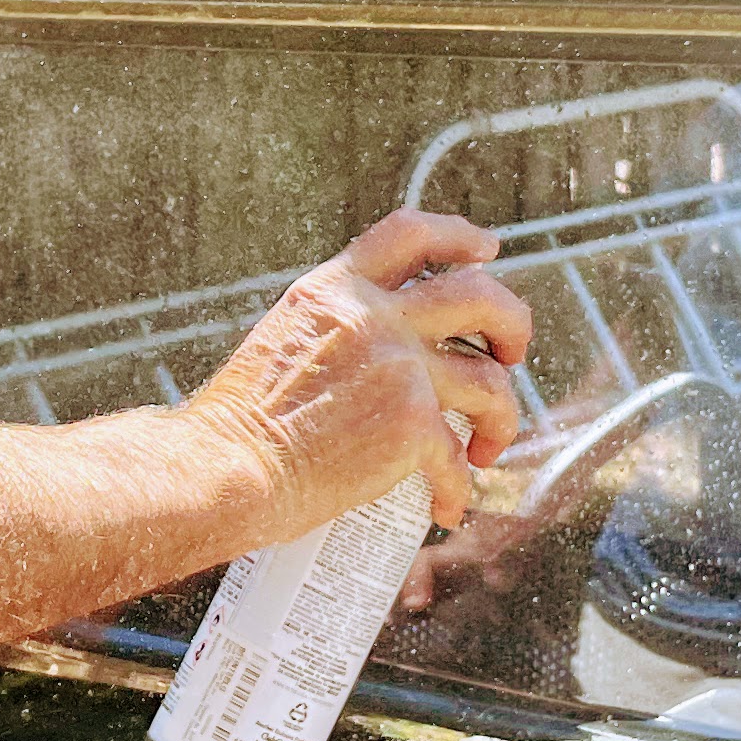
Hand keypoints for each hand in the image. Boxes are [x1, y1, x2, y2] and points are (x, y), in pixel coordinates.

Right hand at [189, 211, 532, 535]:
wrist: (226, 470)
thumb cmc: (241, 424)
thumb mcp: (284, 340)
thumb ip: (338, 329)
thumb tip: (385, 348)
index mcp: (337, 290)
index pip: (410, 234)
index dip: (458, 236)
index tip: (485, 251)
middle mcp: (375, 318)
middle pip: (481, 296)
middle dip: (514, 325)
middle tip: (511, 355)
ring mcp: (400, 369)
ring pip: (491, 383)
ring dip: (501, 420)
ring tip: (484, 449)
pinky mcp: (412, 426)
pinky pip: (458, 458)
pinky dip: (458, 489)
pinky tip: (445, 507)